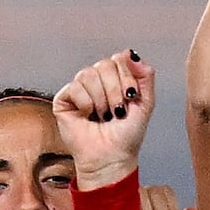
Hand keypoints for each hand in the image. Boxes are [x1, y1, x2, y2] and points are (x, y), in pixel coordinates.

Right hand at [54, 50, 155, 188]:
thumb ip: (145, 76)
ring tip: (104, 116)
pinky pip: (75, 87)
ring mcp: (80, 88)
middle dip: (115, 91)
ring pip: (89, 74)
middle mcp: (97, 79)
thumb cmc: (127, 134)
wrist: (111, 156)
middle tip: (117, 111)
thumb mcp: (145, 103)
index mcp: (116, 78)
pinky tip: (88, 116)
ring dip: (101, 100)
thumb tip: (130, 53)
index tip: (131, 98)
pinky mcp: (64, 98)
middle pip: (105, 64)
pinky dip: (86, 104)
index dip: (127, 78)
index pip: (120, 58)